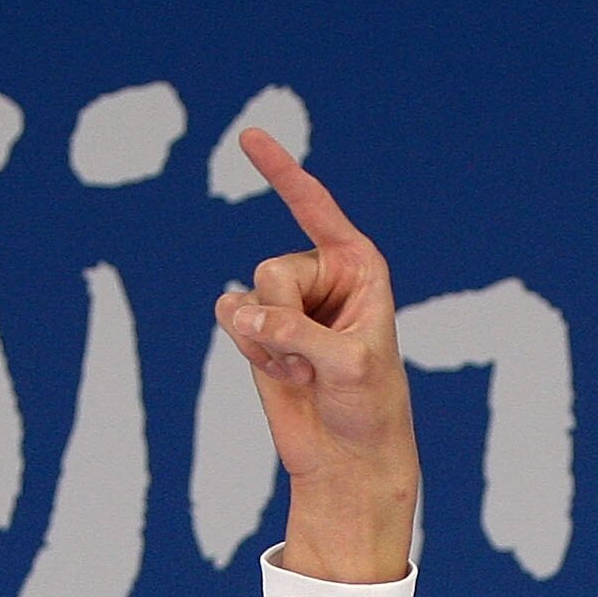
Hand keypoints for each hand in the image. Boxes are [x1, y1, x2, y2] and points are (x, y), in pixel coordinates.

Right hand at [215, 131, 420, 583]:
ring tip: (304, 371)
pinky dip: (250, 352)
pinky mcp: (258, 332)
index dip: (281, 172)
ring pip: (246, 296)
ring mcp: (287, 303)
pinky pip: (229, 319)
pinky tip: (282, 376)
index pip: (315, 208)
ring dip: (268, 343)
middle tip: (316, 358)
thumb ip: (296, 332)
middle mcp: (322, 276)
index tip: (248, 136)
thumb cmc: (368, 408)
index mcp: (359, 265)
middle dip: (287, 319)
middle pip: (272, 268)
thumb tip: (237, 312)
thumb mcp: (348, 366)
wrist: (348, 460)